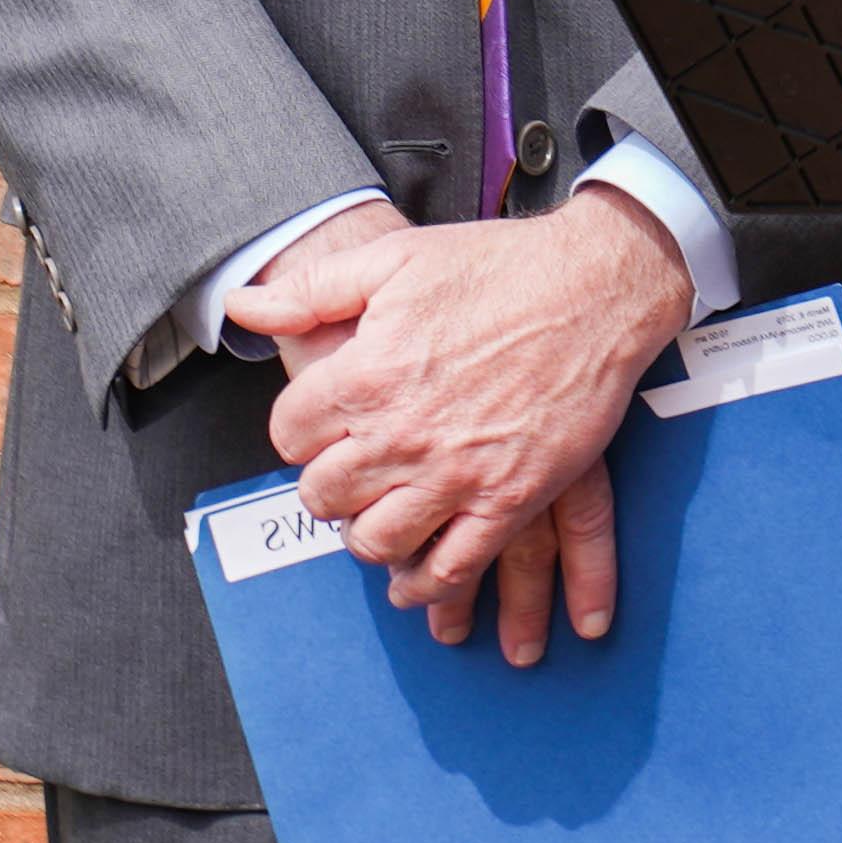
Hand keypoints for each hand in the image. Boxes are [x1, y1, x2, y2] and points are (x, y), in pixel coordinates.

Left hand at [240, 200, 690, 661]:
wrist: (596, 285)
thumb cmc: (499, 267)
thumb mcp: (395, 259)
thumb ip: (313, 291)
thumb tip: (245, 305)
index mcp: (367, 374)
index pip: (290, 433)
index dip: (300, 430)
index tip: (319, 426)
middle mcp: (403, 433)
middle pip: (324, 496)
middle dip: (327, 487)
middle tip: (346, 474)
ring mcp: (457, 473)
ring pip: (376, 542)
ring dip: (366, 537)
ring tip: (376, 518)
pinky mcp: (509, 500)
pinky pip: (450, 568)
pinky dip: (424, 584)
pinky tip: (414, 577)